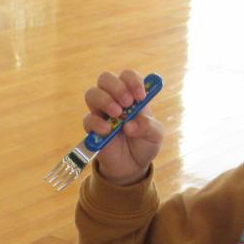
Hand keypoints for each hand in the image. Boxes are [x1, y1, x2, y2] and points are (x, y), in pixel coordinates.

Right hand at [83, 69, 163, 185]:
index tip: (140, 96)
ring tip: (117, 114)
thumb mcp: (155, 135)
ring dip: (105, 100)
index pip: (127, 76)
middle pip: (105, 78)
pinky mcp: (92, 129)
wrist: (132, 167)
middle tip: (127, 103)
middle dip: (117, 87)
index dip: (132, 81)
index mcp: (131, 96)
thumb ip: (148, 126)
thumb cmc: (144, 144)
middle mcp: (114, 100)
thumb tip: (130, 124)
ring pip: (92, 93)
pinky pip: (88, 119)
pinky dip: (97, 123)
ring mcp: (101, 113)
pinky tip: (108, 130)